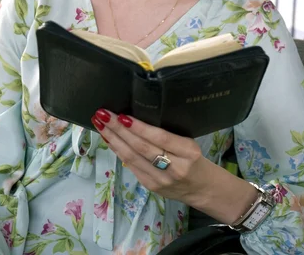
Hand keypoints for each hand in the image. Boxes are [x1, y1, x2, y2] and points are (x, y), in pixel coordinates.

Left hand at [91, 109, 206, 205]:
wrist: (203, 189)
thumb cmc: (194, 158)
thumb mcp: (189, 142)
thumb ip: (168, 135)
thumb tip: (135, 118)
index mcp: (188, 151)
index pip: (160, 138)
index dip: (139, 127)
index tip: (122, 115)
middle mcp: (174, 167)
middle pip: (141, 147)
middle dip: (118, 129)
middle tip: (103, 115)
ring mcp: (161, 180)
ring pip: (132, 157)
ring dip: (113, 139)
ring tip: (100, 125)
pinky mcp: (151, 186)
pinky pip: (131, 166)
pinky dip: (118, 151)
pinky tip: (109, 139)